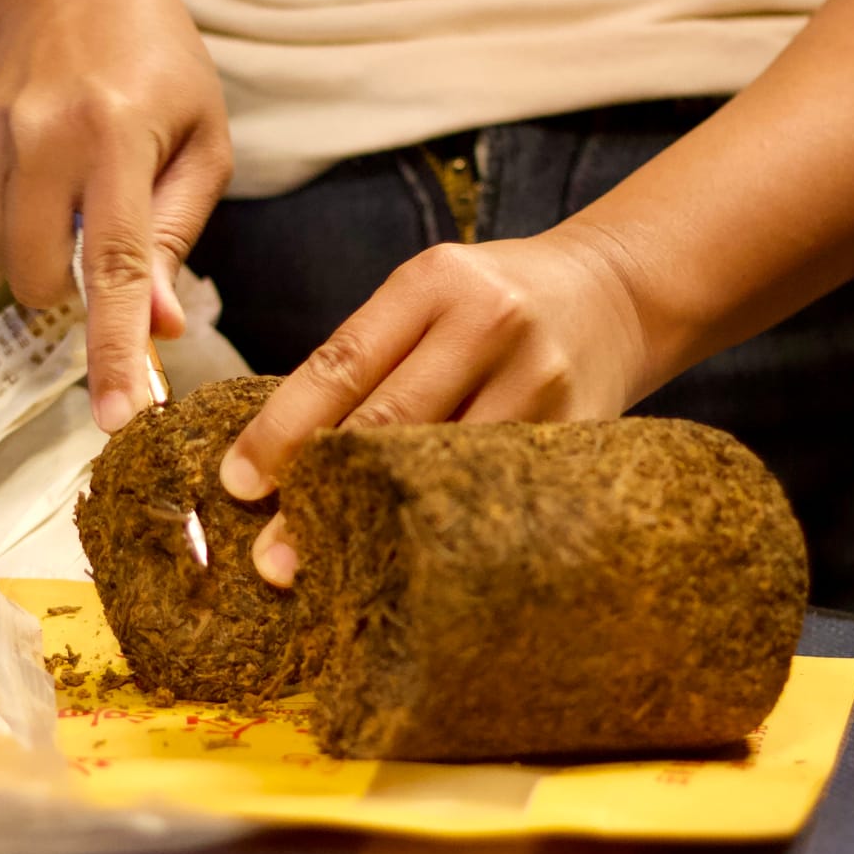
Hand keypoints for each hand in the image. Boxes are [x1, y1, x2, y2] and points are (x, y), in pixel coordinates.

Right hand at [0, 0, 232, 432]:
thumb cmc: (154, 68)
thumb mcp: (200, 141)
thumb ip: (175, 236)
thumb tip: (159, 330)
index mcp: (117, 133)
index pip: (115, 265)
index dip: (116, 349)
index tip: (120, 417)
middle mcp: (39, 134)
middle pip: (40, 280)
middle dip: (74, 288)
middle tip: (103, 231)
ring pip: (0, 265)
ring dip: (41, 253)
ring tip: (71, 184)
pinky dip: (3, 232)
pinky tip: (30, 179)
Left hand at [219, 224, 648, 584]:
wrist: (614, 294)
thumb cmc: (492, 303)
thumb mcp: (428, 298)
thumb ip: (366, 357)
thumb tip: (278, 455)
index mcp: (435, 282)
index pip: (341, 363)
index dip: (283, 430)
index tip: (239, 484)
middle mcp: (490, 322)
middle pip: (386, 421)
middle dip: (320, 494)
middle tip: (272, 558)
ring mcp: (540, 378)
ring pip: (443, 465)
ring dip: (382, 523)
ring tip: (334, 572)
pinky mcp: (577, 428)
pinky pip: (497, 489)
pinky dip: (449, 528)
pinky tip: (414, 562)